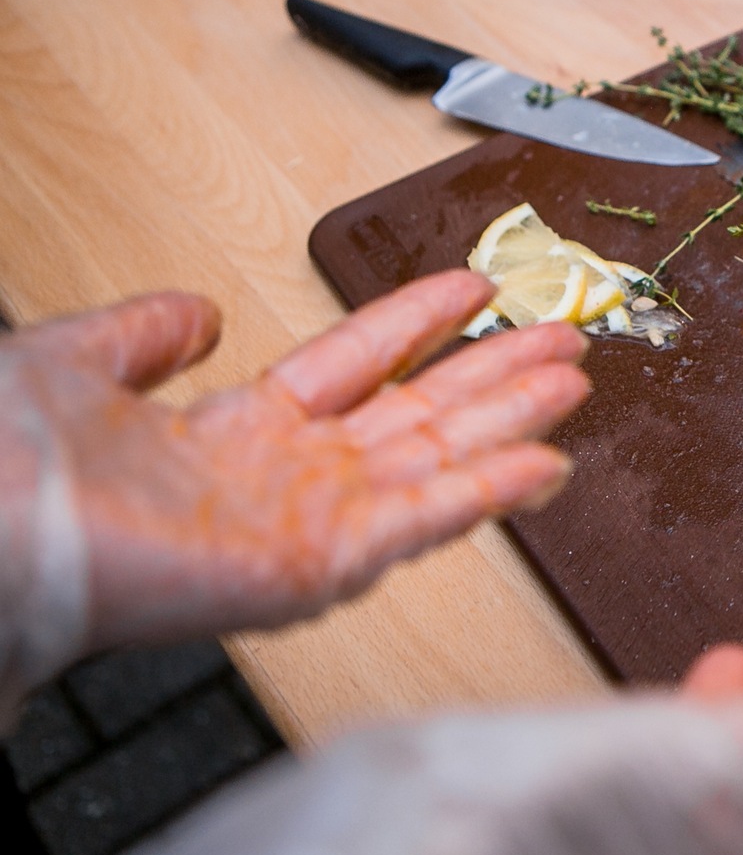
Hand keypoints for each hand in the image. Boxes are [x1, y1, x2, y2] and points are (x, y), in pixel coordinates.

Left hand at [0, 271, 588, 701]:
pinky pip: (419, 523)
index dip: (418, 323)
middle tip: (564, 338)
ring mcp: (304, 524)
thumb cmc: (8, 458)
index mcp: (230, 431)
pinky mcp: (314, 566)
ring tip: (574, 383)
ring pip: (435, 463)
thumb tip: (196, 314)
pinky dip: (486, 494)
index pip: (353, 365)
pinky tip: (543, 466)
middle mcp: (281, 478)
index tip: (475, 288)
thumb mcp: (77, 360)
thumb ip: (142, 334)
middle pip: (417, 415)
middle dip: (494, 375)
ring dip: (509, 424)